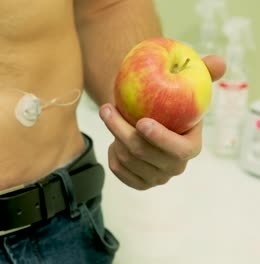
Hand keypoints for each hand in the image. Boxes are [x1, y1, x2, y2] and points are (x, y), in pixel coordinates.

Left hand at [100, 55, 225, 189]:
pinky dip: (111, 153)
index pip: (180, 150)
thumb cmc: (167, 100)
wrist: (145, 118)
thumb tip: (218, 62)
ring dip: (113, 136)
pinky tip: (114, 139)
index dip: (161, 139)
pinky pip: (118, 170)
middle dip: (121, 131)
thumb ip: (203, 72)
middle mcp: (175, 166)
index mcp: (191, 146)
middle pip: (144, 154)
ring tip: (110, 116)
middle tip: (107, 109)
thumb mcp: (186, 84)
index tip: (142, 122)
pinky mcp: (138, 182)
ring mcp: (157, 177)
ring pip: (127, 160)